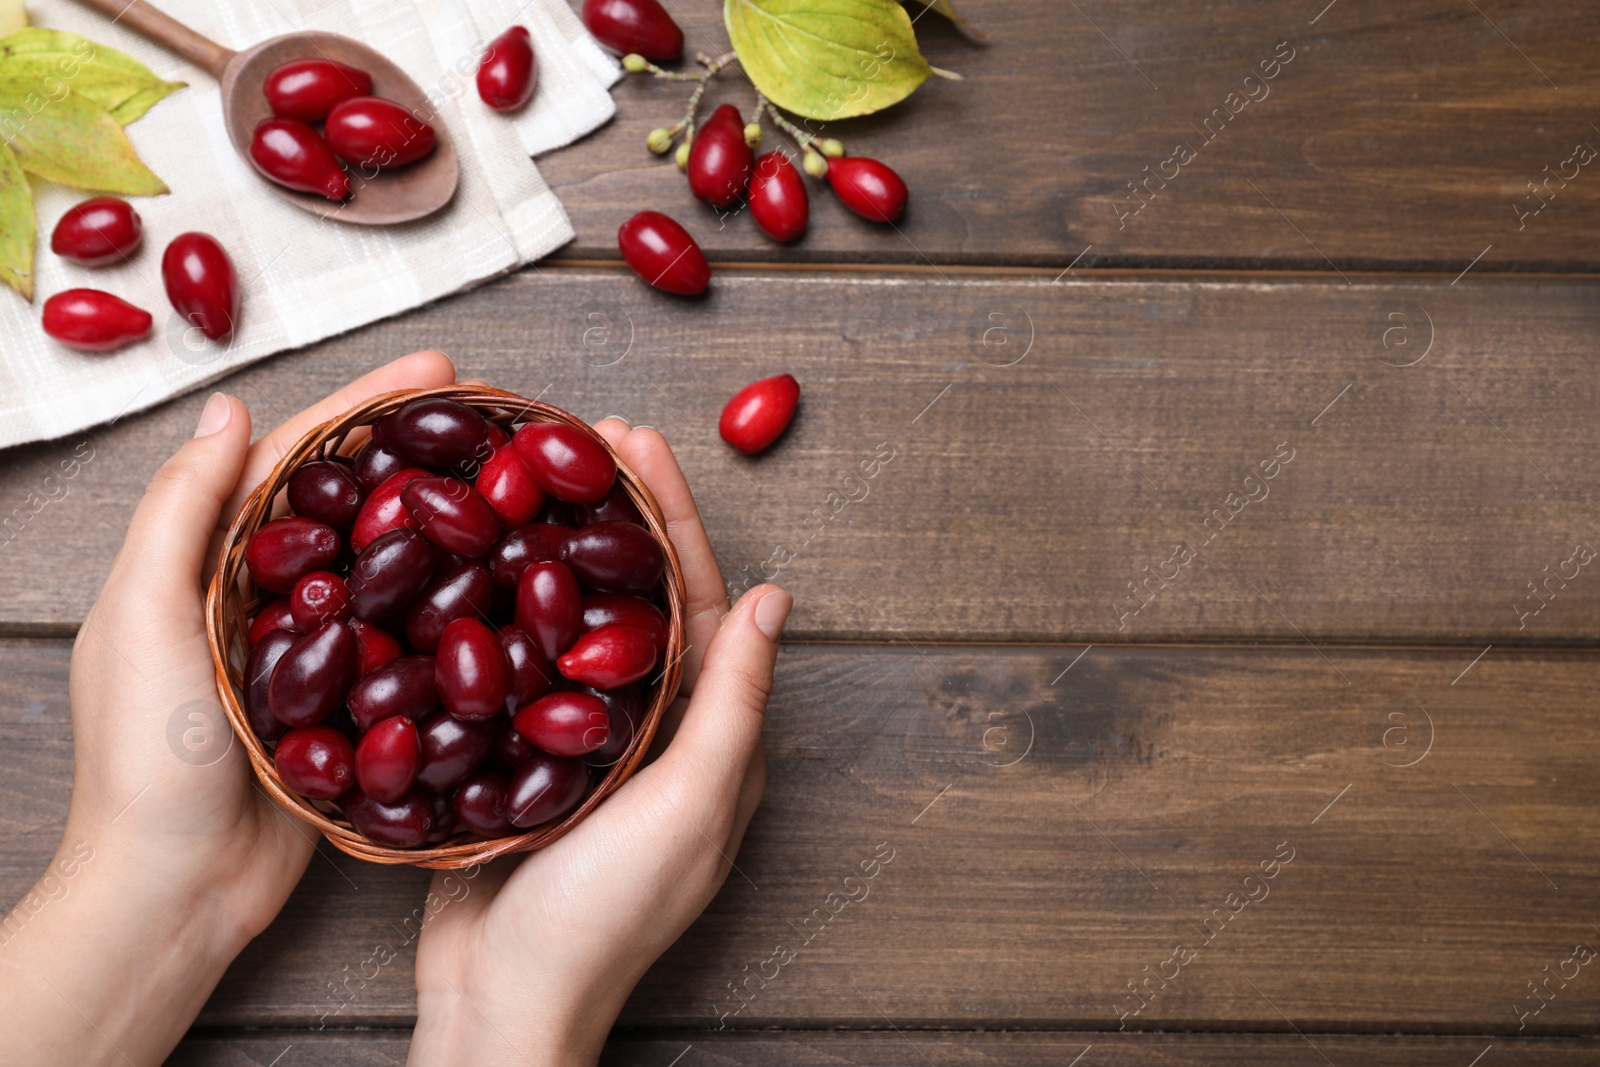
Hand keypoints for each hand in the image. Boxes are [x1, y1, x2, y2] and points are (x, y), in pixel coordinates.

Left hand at [0, 352, 457, 1066]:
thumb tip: (226, 410)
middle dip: (423, 447)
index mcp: (214, 562)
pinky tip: (508, 580)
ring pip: (395, 563)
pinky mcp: (357, 705)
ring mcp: (320, 651)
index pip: (300, 462)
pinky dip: (455, 601)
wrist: (175, 892)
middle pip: (358, 501)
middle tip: (497, 413)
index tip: (439, 368)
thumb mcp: (141, 620)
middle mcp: (272, 596)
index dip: (368, 408)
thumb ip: (179, 516)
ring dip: (449, 517)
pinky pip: (413, 636)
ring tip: (518, 481)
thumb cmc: (146, 760)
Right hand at [408, 420, 791, 1066]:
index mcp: (711, 739)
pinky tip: (478, 567)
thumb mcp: (690, 804)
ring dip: (564, 551)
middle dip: (619, 517)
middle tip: (583, 440)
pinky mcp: (525, 762)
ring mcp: (589, 747)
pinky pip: (526, 667)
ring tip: (531, 483)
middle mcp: (658, 735)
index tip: (641, 444)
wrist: (503, 1002)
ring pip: (581, 625)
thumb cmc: (606, 915)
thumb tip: (779, 599)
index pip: (703, 603)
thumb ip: (733, 703)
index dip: (674, 520)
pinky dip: (512, 610)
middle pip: (641, 601)